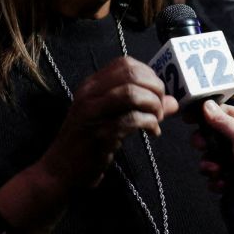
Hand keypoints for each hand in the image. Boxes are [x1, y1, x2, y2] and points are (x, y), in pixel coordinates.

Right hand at [41, 57, 177, 188]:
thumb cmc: (87, 143)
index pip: (125, 63)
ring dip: (153, 105)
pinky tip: (152, 132)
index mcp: (91, 85)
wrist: (60, 171)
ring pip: (132, 93)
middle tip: (160, 107)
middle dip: (155, 88)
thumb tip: (173, 102)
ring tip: (157, 119)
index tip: (156, 93)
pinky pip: (132, 119)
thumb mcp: (111, 118)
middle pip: (131, 74)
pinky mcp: (99, 134)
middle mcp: (90, 94)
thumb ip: (140, 106)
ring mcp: (93, 112)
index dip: (149, 75)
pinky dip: (149, 123)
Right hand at [196, 100, 233, 223]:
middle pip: (209, 136)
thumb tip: (206, 104)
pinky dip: (217, 181)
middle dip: (203, 144)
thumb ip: (222, 121)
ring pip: (210, 158)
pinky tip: (224, 184)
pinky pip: (216, 176)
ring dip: (209, 166)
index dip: (201, 114)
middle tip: (202, 147)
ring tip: (218, 172)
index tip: (187, 119)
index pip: (217, 112)